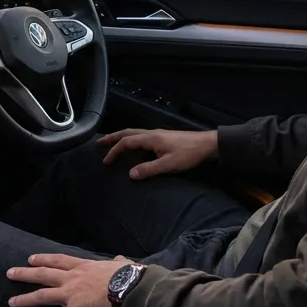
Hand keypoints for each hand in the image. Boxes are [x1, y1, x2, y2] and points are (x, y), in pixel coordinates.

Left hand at [7, 254, 129, 306]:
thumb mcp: (122, 265)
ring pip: (42, 295)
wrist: (131, 289)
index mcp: (84, 267)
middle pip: (43, 274)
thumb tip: (122, 260)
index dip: (44, 259)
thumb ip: (119, 263)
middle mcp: (73, 278)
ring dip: (25, 299)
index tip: (31, 259)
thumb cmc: (130, 276)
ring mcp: (71, 294)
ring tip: (12, 303)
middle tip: (10, 273)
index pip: (59, 260)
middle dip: (25, 273)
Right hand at [97, 128, 217, 179]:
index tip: (106, 161)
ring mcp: (157, 134)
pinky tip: (133, 145)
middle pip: (127, 133)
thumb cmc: (188, 154)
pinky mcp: (163, 137)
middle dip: (112, 138)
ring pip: (134, 132)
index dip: (114, 151)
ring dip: (121, 137)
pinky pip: (141, 135)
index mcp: (150, 138)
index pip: (126, 142)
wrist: (207, 145)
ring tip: (112, 142)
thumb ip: (149, 169)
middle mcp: (151, 133)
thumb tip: (130, 174)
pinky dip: (131, 138)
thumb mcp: (169, 165)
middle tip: (99, 142)